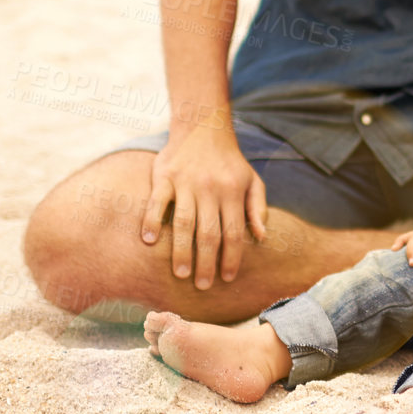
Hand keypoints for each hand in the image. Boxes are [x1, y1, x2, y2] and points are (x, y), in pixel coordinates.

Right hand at [141, 121, 266, 287]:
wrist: (203, 127)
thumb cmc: (230, 162)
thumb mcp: (252, 181)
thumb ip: (257, 208)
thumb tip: (262, 236)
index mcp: (233, 192)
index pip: (233, 232)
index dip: (231, 258)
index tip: (227, 278)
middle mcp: (210, 189)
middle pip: (208, 233)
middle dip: (206, 263)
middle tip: (202, 286)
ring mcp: (186, 182)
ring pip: (184, 222)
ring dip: (181, 250)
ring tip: (180, 274)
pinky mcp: (164, 176)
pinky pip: (157, 201)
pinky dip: (152, 220)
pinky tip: (150, 241)